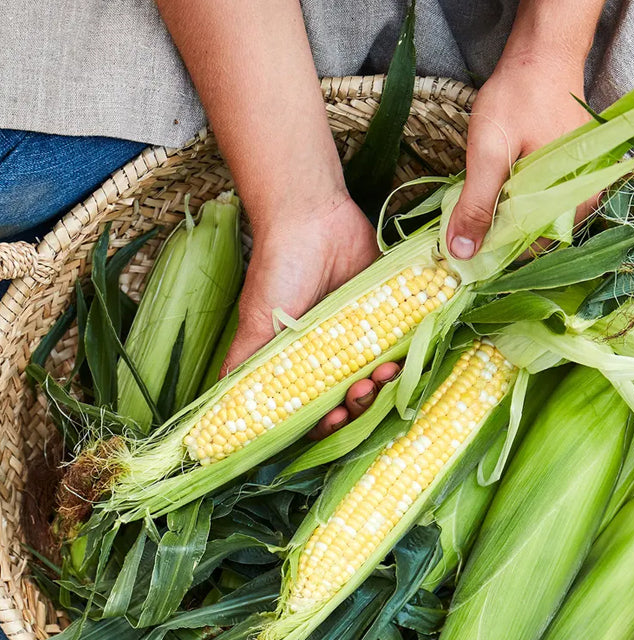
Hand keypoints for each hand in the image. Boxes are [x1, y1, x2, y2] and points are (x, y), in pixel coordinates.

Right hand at [223, 191, 400, 438]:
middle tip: (360, 391)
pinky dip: (405, 355)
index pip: (316, 407)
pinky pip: (403, 342)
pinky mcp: (388, 310)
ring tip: (384, 372)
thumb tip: (221, 405)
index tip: (335, 419)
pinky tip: (403, 357)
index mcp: (301, 360)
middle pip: (352, 395)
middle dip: (359, 403)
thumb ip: (246, 363)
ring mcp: (361, 332)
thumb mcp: (256, 321)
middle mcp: (332, 351)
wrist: (313, 217)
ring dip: (384, 383)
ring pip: (379, 374)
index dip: (326, 422)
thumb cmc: (279, 270)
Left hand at [446, 54, 594, 260]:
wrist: (543, 52)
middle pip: (531, 236)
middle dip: (495, 235)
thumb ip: (476, 205)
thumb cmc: (520, 97)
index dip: (493, 252)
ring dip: (501, 218)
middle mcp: (584, 199)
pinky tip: (492, 190)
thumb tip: (461, 253)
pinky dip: (510, 201)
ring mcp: (578, 186)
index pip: (530, 248)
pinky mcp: (567, 174)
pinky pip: (536, 201)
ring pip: (531, 219)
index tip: (462, 248)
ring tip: (472, 207)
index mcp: (575, 201)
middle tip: (460, 227)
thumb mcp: (489, 153)